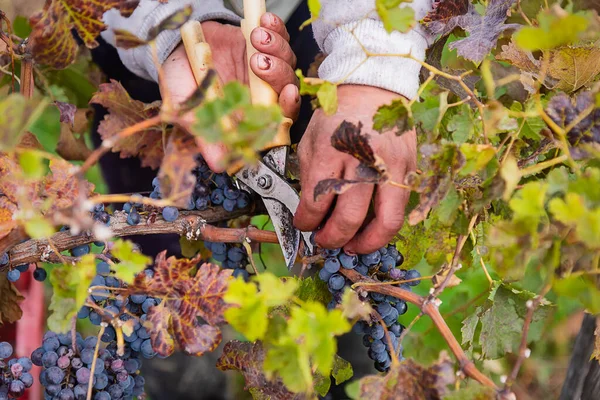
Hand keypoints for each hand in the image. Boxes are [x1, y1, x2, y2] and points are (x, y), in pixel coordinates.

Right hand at [161, 13, 299, 170]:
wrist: (176, 42)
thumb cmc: (180, 79)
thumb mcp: (184, 106)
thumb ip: (202, 132)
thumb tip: (219, 165)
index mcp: (247, 114)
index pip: (278, 120)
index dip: (287, 110)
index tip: (287, 95)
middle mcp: (261, 94)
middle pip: (288, 90)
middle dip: (279, 74)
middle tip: (257, 61)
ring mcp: (265, 69)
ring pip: (288, 63)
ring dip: (277, 50)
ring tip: (255, 38)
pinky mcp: (265, 45)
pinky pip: (282, 37)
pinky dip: (277, 29)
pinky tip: (263, 24)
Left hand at [294, 85, 416, 253]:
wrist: (372, 91)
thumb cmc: (337, 118)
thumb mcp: (310, 141)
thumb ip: (308, 179)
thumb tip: (310, 216)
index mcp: (331, 150)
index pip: (316, 201)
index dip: (306, 221)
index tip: (304, 224)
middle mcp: (363, 160)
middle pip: (349, 217)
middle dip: (332, 238)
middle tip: (324, 241)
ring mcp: (391, 166)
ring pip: (385, 221)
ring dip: (366, 243)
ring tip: (352, 246)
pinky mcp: (409, 170)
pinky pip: (400, 210)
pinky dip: (384, 227)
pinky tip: (370, 228)